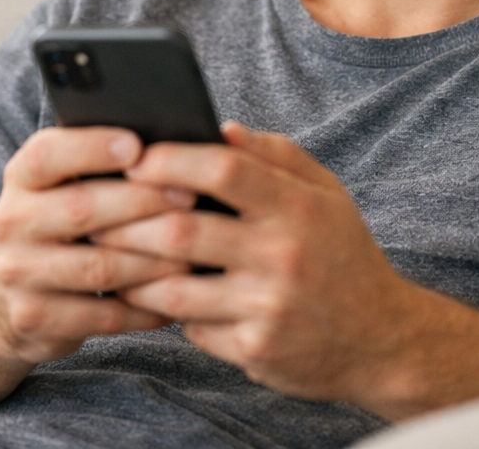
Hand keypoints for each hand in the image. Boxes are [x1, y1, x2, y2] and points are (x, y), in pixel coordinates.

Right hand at [0, 126, 193, 363]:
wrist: (14, 295)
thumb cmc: (66, 219)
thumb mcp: (68, 181)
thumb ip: (103, 159)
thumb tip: (170, 142)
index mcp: (22, 177)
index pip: (47, 154)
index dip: (92, 148)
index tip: (138, 146)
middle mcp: (12, 221)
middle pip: (82, 209)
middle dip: (143, 201)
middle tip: (191, 196)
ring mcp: (18, 273)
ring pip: (98, 267)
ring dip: (153, 260)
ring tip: (194, 251)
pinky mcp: (33, 318)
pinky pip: (101, 315)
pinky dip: (145, 306)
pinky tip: (176, 294)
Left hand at [90, 122, 420, 405]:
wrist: (380, 338)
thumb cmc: (343, 252)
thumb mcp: (326, 192)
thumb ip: (276, 155)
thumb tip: (221, 129)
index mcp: (299, 206)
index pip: (223, 168)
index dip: (171, 159)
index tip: (137, 157)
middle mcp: (283, 254)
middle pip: (183, 228)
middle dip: (129, 218)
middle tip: (98, 209)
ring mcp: (267, 306)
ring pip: (174, 285)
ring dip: (133, 268)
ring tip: (109, 252)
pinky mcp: (255, 348)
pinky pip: (191, 325)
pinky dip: (168, 308)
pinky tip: (153, 294)